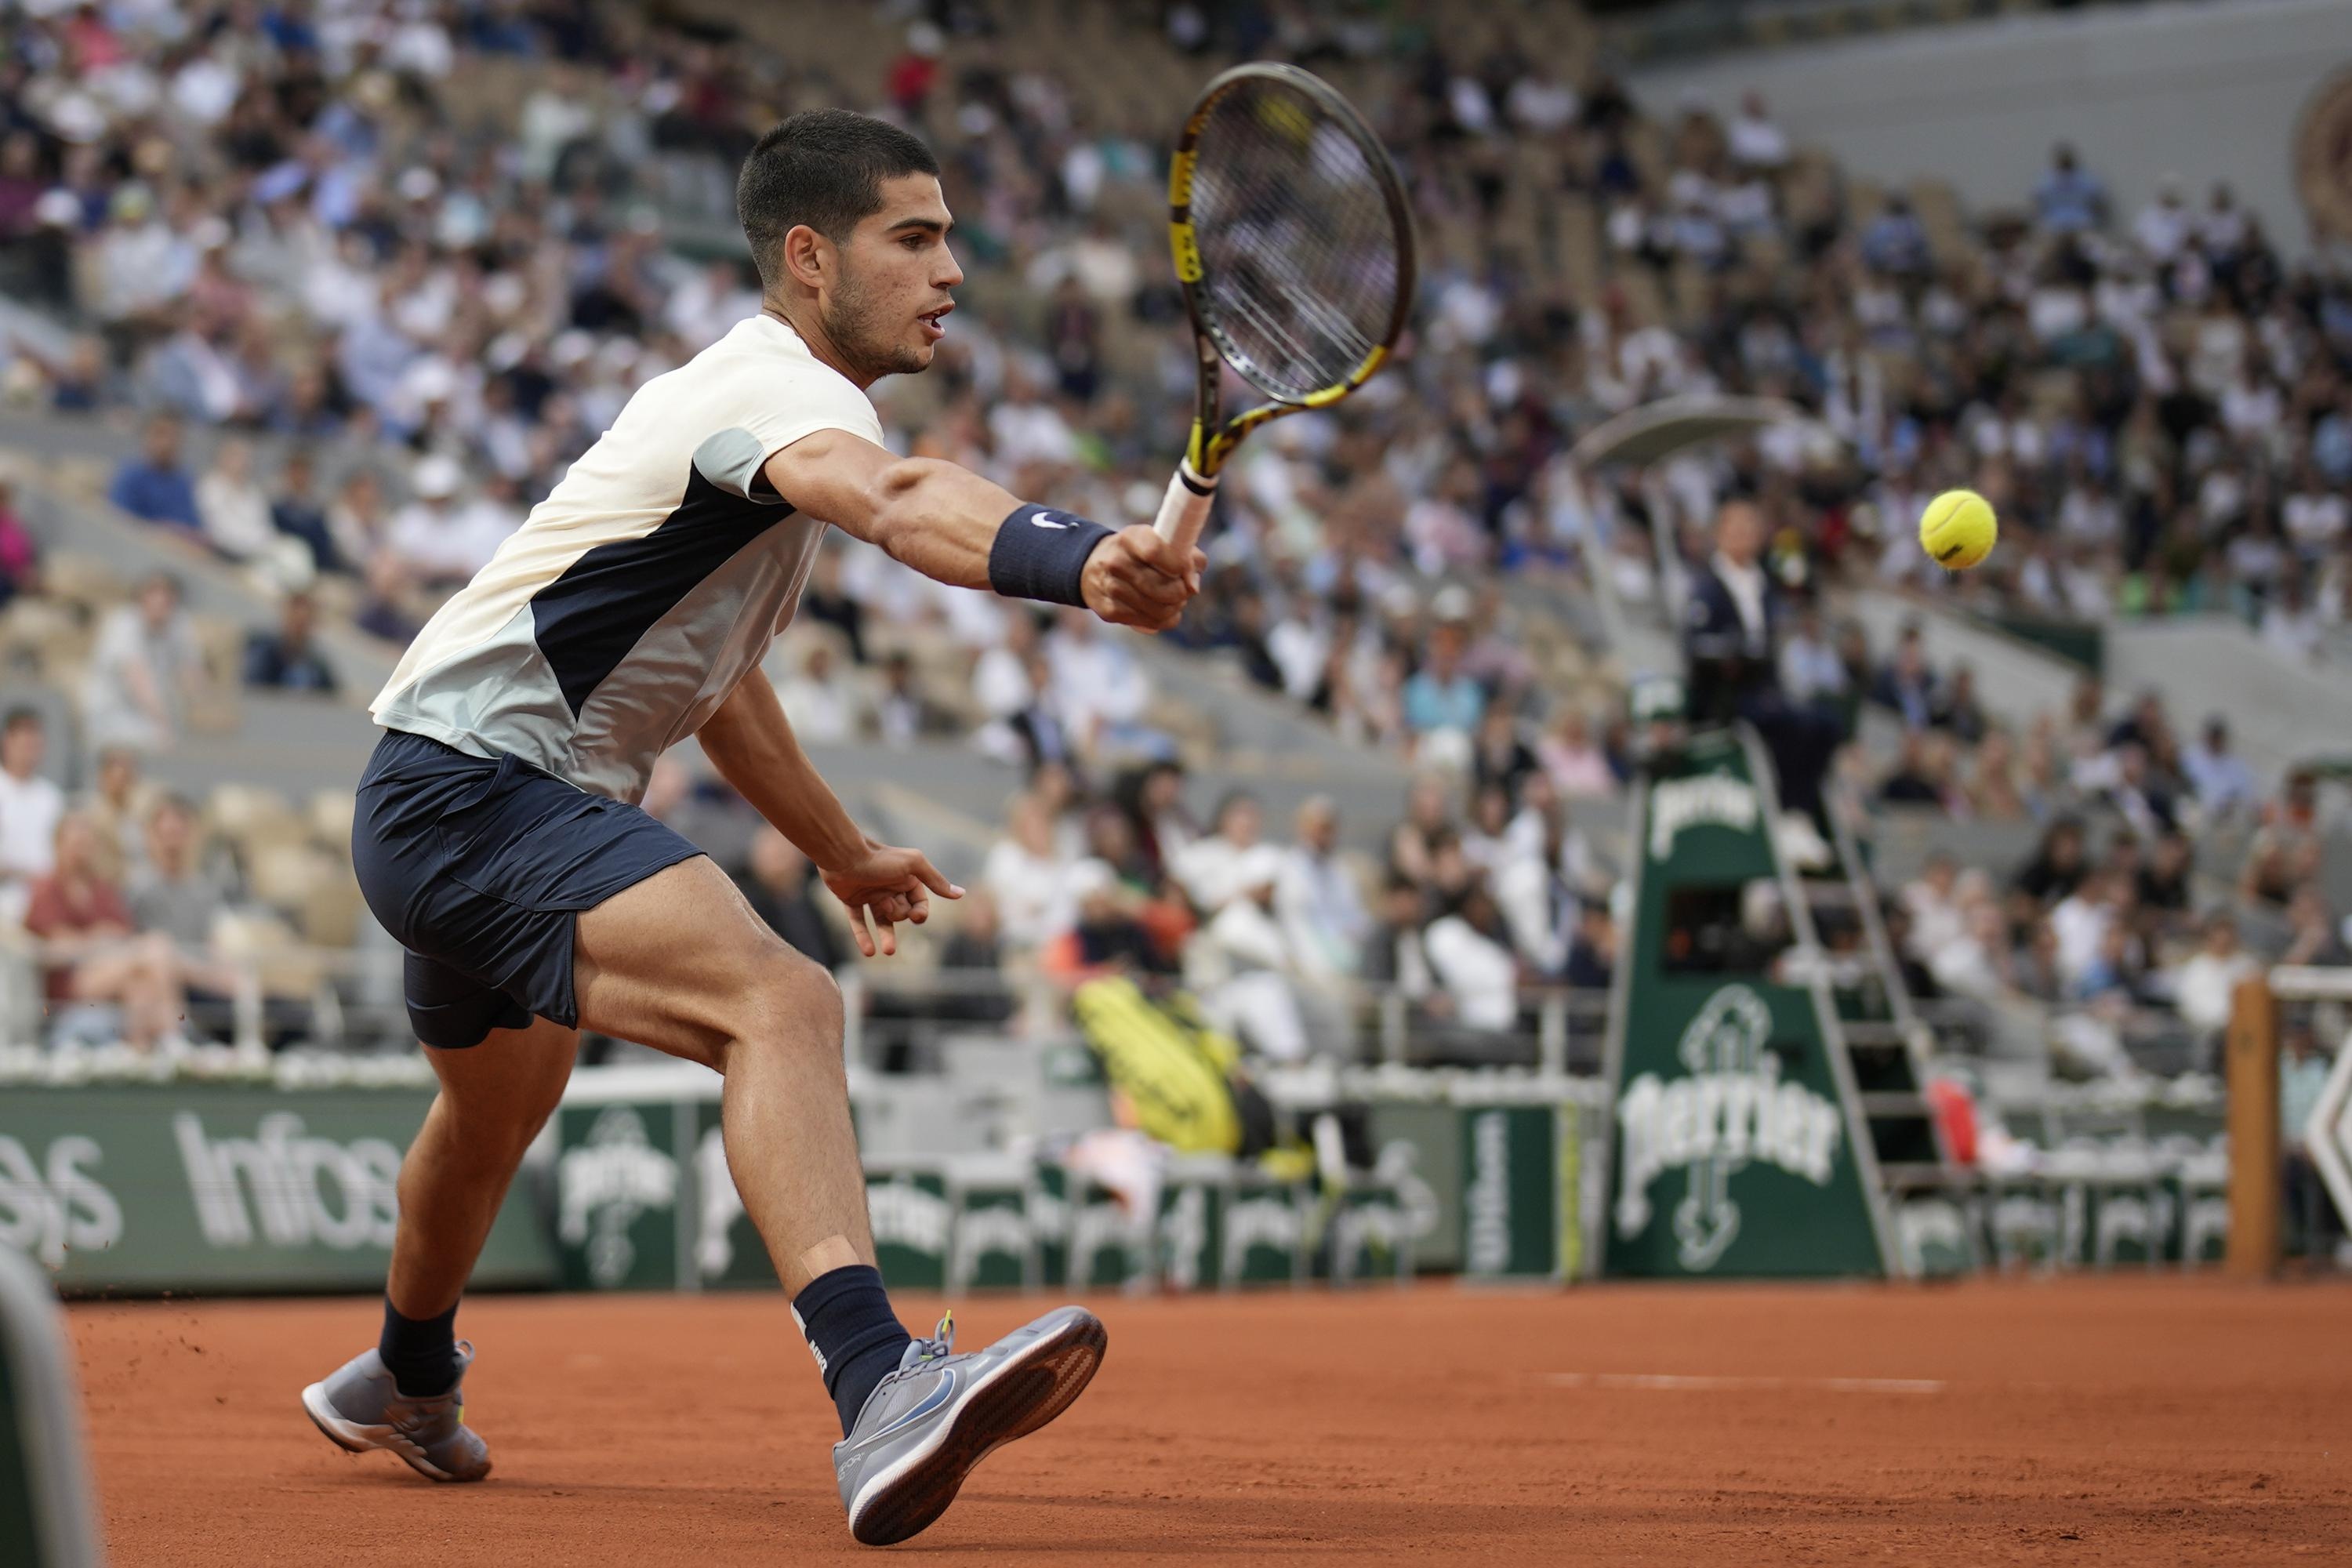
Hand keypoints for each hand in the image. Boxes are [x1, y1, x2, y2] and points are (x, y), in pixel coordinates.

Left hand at [820, 838, 960, 957]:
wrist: (844, 855)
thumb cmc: (880, 858)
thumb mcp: (914, 865)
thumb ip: (935, 880)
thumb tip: (961, 894)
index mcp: (906, 879)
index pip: (920, 903)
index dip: (919, 912)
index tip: (916, 917)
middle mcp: (890, 887)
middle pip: (902, 912)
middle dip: (898, 914)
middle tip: (885, 904)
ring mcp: (870, 895)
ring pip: (882, 921)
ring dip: (887, 936)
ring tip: (889, 951)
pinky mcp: (851, 900)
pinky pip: (859, 922)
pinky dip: (863, 936)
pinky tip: (869, 952)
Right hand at [1081, 525, 1204, 632]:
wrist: (1093, 567)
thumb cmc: (1136, 553)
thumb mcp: (1157, 541)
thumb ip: (1185, 554)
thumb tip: (1193, 585)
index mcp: (1129, 539)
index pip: (1155, 552)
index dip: (1179, 564)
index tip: (1186, 570)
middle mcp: (1115, 562)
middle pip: (1161, 587)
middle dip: (1181, 591)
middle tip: (1184, 588)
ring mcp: (1111, 589)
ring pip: (1160, 609)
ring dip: (1175, 606)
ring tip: (1175, 599)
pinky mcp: (1110, 612)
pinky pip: (1152, 623)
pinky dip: (1166, 619)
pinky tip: (1165, 610)